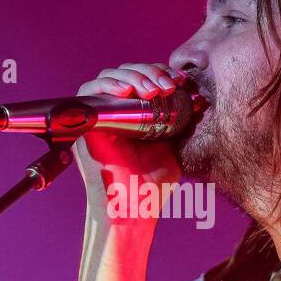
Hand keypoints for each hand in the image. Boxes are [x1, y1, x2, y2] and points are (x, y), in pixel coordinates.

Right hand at [72, 63, 188, 222]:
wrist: (134, 208)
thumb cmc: (152, 185)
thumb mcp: (172, 146)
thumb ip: (179, 123)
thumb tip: (196, 98)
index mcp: (133, 115)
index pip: (143, 79)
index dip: (160, 72)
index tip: (181, 81)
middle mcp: (113, 112)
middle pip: (126, 72)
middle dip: (149, 72)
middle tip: (168, 85)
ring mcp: (97, 117)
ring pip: (109, 77)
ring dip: (133, 76)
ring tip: (152, 89)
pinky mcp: (83, 124)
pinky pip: (88, 92)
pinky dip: (107, 85)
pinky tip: (127, 91)